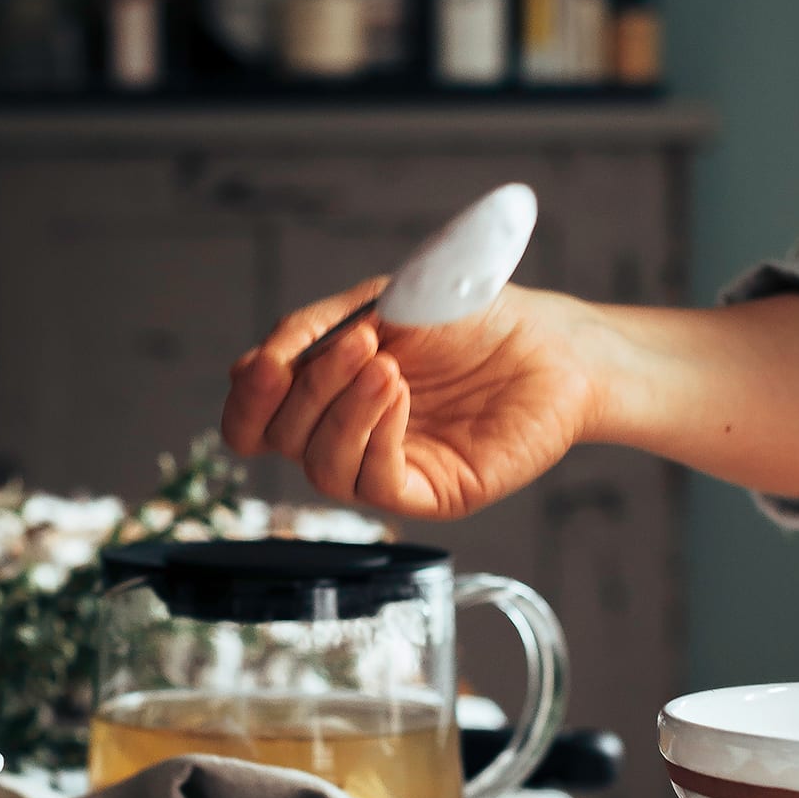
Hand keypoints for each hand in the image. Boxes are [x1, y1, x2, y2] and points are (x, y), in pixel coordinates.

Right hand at [220, 281, 599, 518]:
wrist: (550, 341)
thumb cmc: (470, 319)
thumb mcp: (379, 304)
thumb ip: (314, 330)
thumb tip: (258, 365)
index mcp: (326, 394)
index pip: (254, 422)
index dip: (248, 401)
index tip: (268, 365)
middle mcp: (348, 437)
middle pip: (282, 442)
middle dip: (308, 390)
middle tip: (357, 344)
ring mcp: (388, 468)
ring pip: (323, 468)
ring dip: (343, 412)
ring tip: (386, 367)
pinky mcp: (430, 493)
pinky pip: (376, 484)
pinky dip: (376, 437)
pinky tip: (399, 395)